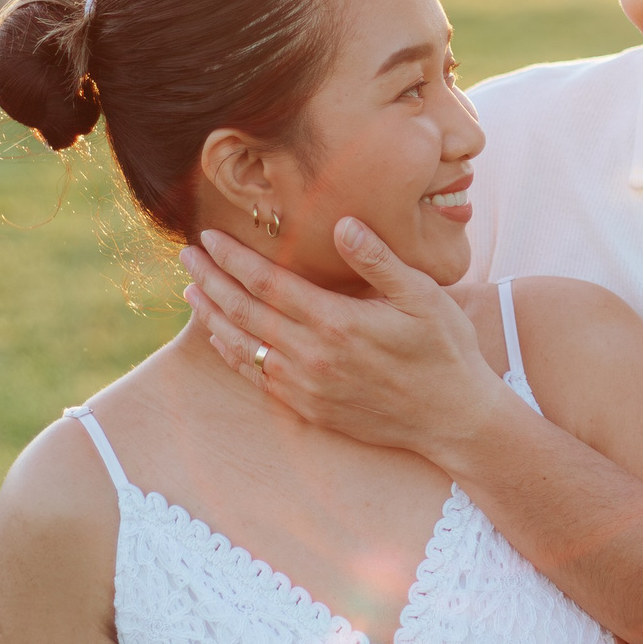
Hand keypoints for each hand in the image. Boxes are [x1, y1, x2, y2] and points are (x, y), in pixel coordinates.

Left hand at [180, 218, 513, 458]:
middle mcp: (313, 356)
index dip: (234, 259)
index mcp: (337, 321)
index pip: (268, 283)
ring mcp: (307, 387)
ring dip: (212, 317)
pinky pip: (257, 379)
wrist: (454, 419)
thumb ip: (378, 260)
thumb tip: (342, 224)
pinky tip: (222, 338)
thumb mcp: (423, 295)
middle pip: (244, 312)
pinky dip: (233, 355)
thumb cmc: (445, 350)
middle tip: (187, 256)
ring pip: (242, 348)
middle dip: (211, 281)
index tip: (210, 238)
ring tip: (191, 292)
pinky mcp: (310, 409)